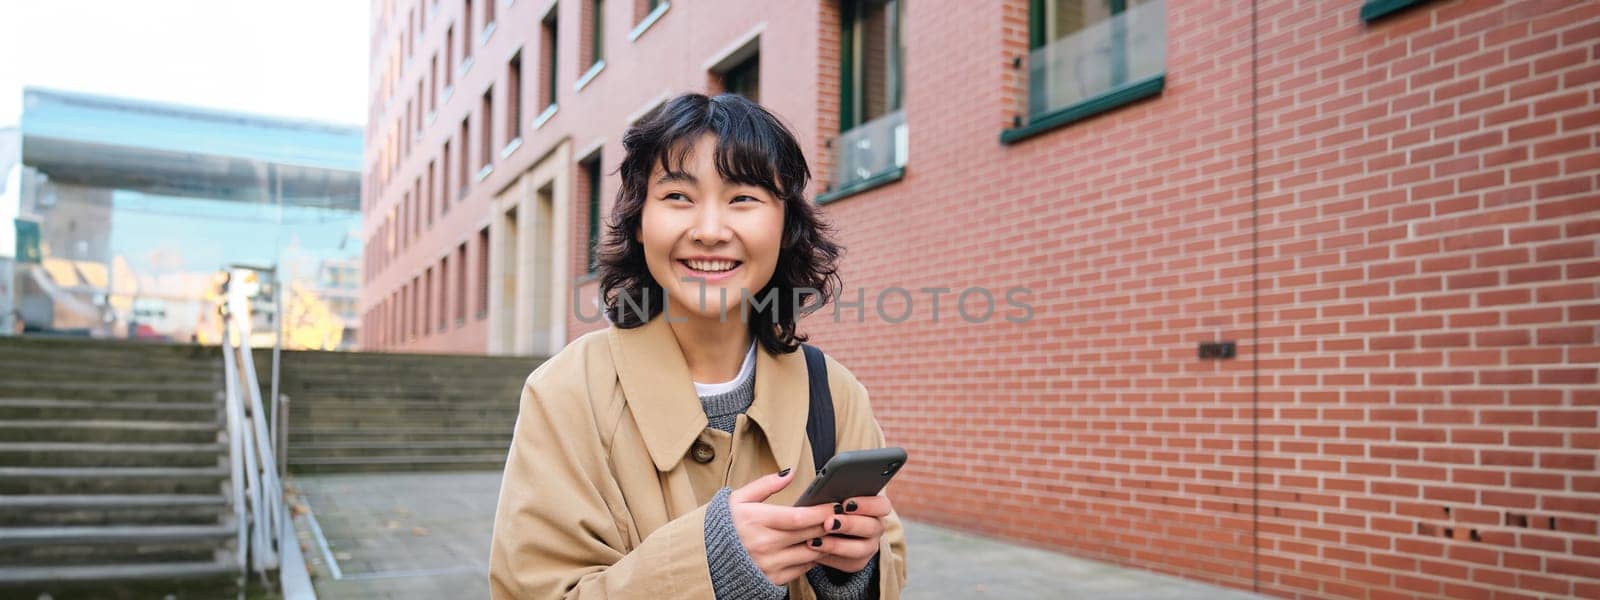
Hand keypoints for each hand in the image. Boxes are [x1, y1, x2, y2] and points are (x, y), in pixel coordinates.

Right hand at [728, 469, 836, 585]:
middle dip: (830, 524)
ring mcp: (769, 564)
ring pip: (810, 552)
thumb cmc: (724, 526)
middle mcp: (763, 544)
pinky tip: (819, 546)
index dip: (821, 511)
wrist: (706, 559)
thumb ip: (765, 485)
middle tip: (845, 514)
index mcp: (755, 521)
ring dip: (826, 541)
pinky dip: (814, 557)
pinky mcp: (773, 578)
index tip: (836, 503)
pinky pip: (803, 568)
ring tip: (836, 529)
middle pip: (808, 534)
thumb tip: (789, 473)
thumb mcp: (738, 499)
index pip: (797, 517)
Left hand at [810, 495, 891, 573]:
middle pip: (871, 527)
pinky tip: (814, 550)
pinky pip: (848, 563)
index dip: (867, 505)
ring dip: (837, 545)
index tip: (845, 504)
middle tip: (828, 523)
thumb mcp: (834, 495)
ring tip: (815, 541)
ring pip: (861, 549)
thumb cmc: (830, 504)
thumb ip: (833, 491)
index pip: (882, 505)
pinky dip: (830, 557)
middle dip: (849, 525)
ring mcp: (869, 546)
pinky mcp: (857, 562)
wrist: (827, 528)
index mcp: (877, 507)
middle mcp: (876, 527)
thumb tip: (818, 485)